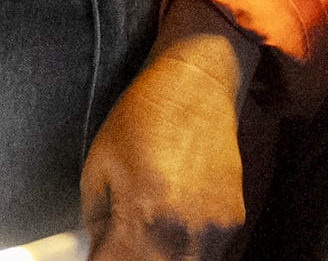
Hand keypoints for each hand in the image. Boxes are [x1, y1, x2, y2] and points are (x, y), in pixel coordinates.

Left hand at [81, 0, 254, 260]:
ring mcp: (213, 230)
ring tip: (148, 230)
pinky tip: (173, 225)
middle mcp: (182, 230)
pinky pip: (206, 255)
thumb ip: (95, 220)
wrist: (197, 84)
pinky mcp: (232, 221)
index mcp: (144, 216)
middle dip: (130, 260)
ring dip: (159, 257)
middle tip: (121, 242)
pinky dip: (186, 250)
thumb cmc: (144, 117)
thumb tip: (94, 250)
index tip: (98, 252)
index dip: (101, 260)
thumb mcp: (99, 165)